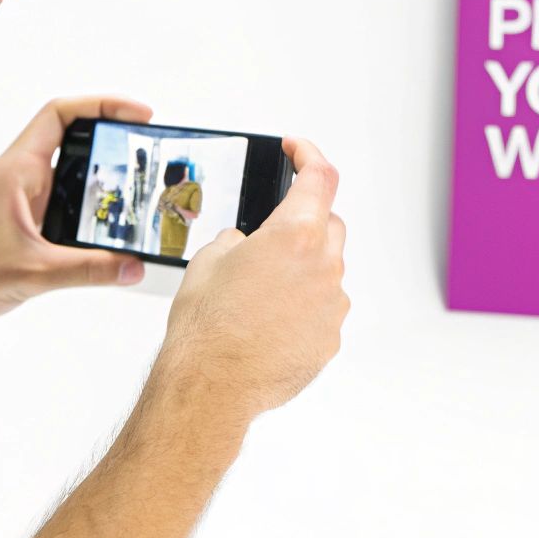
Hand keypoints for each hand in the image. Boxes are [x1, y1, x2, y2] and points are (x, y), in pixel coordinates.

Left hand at [0, 97, 152, 323]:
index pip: (60, 114)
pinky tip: (117, 224)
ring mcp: (27, 197)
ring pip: (73, 171)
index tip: (139, 116)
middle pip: (74, 137)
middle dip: (115, 138)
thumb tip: (133, 266)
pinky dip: (95, 204)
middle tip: (152, 149)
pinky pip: (69, 200)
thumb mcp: (32, 272)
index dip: (102, 106)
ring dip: (107, 174)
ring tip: (144, 185)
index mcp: (18, 170)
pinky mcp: (30, 220)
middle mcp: (23, 176)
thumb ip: (87, 270)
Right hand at [154, 138, 348, 419]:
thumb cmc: (207, 326)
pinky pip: (323, 308)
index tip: (297, 151)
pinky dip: (304, 306)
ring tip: (260, 292)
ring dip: (303, 269)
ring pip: (327, 270)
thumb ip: (240, 239)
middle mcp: (324, 266)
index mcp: (295, 235)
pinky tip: (269, 322)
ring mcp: (332, 305)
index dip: (308, 155)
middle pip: (330, 224)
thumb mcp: (209, 260)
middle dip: (306, 221)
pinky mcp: (330, 338)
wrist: (211, 386)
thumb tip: (249, 245)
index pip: (319, 177)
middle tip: (271, 236)